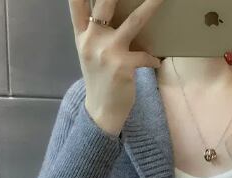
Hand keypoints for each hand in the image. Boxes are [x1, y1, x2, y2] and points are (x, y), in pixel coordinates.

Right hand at [68, 0, 163, 135]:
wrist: (102, 112)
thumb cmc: (99, 81)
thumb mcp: (90, 54)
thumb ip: (95, 33)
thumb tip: (112, 16)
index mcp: (82, 36)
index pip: (76, 5)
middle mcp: (92, 40)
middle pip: (104, 3)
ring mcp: (108, 52)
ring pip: (133, 22)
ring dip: (150, 7)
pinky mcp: (123, 66)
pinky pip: (145, 55)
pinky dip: (152, 58)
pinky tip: (156, 62)